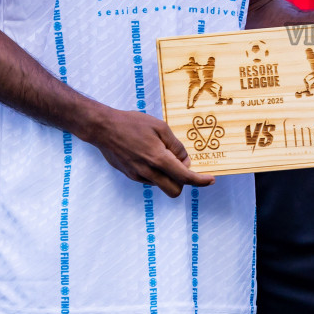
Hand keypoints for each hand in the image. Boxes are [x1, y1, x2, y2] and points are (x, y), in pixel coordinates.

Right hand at [86, 106, 214, 196]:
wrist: (103, 128)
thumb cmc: (132, 123)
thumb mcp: (160, 127)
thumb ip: (175, 145)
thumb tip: (184, 160)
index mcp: (158, 158)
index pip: (184, 177)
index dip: (200, 181)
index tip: (210, 180)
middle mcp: (148, 171)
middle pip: (174, 190)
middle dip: (184, 182)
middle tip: (182, 165)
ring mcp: (138, 176)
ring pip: (162, 185)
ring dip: (169, 176)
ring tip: (161, 153)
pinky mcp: (130, 175)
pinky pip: (150, 179)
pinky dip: (157, 172)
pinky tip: (149, 155)